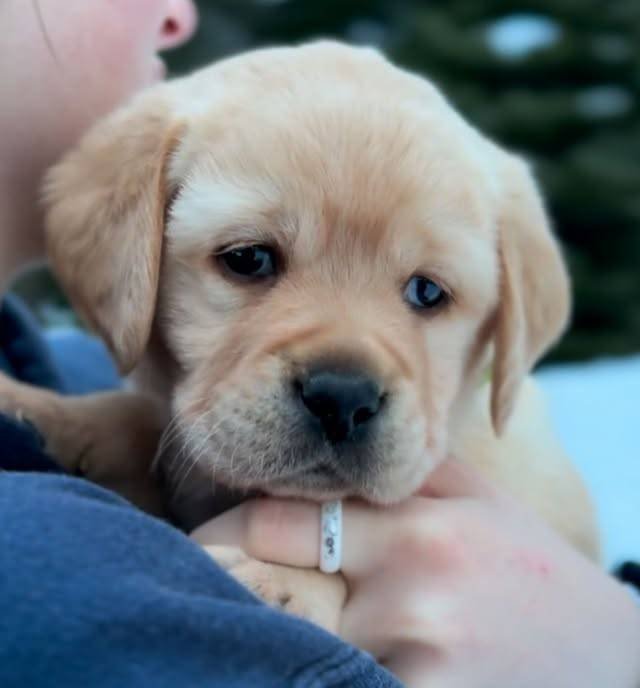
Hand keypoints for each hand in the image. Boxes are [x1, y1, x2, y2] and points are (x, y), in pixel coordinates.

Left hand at [192, 459, 639, 687]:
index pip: (280, 524)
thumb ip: (405, 468)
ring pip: (302, 655)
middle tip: (213, 581)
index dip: (232, 529)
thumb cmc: (533, 568)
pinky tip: (323, 666)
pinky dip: (322, 678)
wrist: (612, 663)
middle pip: (278, 595)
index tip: (210, 536)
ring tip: (276, 624)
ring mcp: (418, 669)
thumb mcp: (478, 499)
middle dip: (248, 589)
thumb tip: (334, 445)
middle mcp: (411, 599)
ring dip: (283, 642)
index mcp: (418, 531)